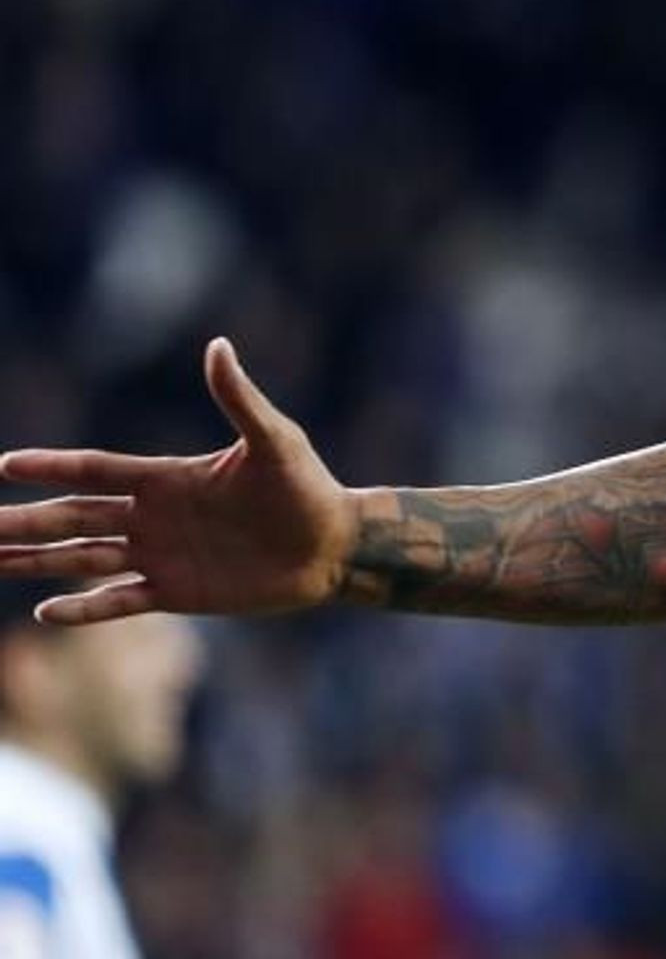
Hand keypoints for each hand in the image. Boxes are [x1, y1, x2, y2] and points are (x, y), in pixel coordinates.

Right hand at [0, 338, 356, 623]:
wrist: (338, 546)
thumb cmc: (309, 488)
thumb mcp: (275, 440)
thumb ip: (240, 399)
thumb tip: (218, 346)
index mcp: (167, 478)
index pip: (94, 469)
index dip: (50, 467)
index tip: (3, 465)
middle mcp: (153, 517)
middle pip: (72, 516)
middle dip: (24, 520)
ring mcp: (161, 556)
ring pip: (82, 559)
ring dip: (36, 561)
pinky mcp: (178, 593)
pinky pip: (120, 600)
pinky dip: (86, 608)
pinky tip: (46, 611)